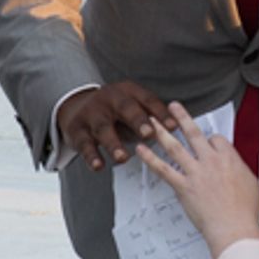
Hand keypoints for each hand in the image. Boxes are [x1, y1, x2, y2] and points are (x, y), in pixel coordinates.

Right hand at [58, 81, 176, 171]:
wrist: (77, 105)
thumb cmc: (116, 110)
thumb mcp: (133, 105)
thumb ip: (152, 116)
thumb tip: (182, 130)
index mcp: (128, 91)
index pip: (148, 100)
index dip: (161, 113)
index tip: (174, 127)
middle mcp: (110, 99)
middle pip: (125, 108)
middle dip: (138, 120)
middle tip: (150, 134)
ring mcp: (91, 113)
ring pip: (103, 127)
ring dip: (113, 143)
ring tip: (123, 157)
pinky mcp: (77, 129)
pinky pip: (84, 143)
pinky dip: (91, 156)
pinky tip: (98, 166)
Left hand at [135, 102, 258, 257]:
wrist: (234, 228)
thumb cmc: (244, 211)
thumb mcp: (252, 184)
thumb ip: (241, 172)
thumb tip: (238, 171)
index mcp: (230, 158)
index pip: (216, 139)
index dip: (210, 139)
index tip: (207, 143)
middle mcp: (211, 161)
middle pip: (194, 133)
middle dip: (181, 117)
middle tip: (172, 107)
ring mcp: (195, 173)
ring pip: (175, 146)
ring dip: (162, 131)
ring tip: (152, 120)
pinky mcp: (183, 187)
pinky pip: (163, 169)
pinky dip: (151, 159)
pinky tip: (142, 150)